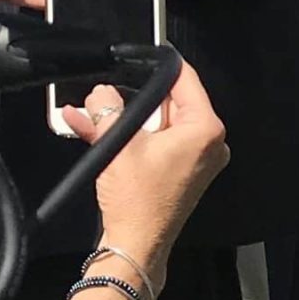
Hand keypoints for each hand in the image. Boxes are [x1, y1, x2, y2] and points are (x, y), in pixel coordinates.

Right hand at [64, 56, 230, 293]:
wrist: (134, 245)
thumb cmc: (137, 203)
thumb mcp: (120, 146)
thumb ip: (109, 111)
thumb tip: (101, 93)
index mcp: (205, 129)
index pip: (187, 81)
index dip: (163, 66)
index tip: (148, 54)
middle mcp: (207, 143)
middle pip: (169, 103)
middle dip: (132, 97)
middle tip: (106, 91)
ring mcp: (193, 159)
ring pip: (155, 125)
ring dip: (122, 119)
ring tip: (91, 110)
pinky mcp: (177, 172)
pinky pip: (152, 144)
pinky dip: (128, 138)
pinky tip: (93, 129)